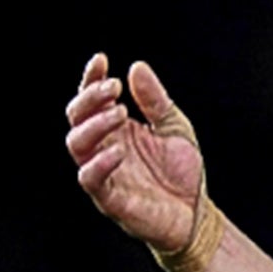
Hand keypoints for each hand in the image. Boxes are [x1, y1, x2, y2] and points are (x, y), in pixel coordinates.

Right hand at [65, 53, 205, 252]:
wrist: (195, 212)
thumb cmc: (180, 171)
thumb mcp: (173, 126)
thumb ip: (155, 100)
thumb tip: (136, 66)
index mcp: (116, 129)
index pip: (92, 101)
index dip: (90, 80)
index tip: (101, 60)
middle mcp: (103, 148)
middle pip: (77, 119)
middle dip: (91, 99)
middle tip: (114, 88)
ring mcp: (103, 172)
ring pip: (78, 145)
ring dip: (95, 125)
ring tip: (120, 111)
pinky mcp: (109, 198)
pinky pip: (92, 180)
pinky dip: (100, 164)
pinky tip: (118, 150)